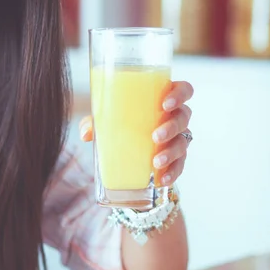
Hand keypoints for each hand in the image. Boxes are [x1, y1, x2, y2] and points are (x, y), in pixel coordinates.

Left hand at [79, 80, 193, 186]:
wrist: (128, 148)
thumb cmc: (122, 123)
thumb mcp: (107, 119)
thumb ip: (95, 122)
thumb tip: (86, 133)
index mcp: (163, 98)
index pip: (183, 89)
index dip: (179, 94)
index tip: (165, 104)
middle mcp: (175, 116)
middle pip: (184, 116)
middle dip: (171, 127)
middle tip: (155, 137)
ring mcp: (178, 137)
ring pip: (183, 141)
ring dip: (171, 152)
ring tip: (156, 162)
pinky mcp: (177, 157)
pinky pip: (180, 164)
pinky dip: (173, 172)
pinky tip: (162, 179)